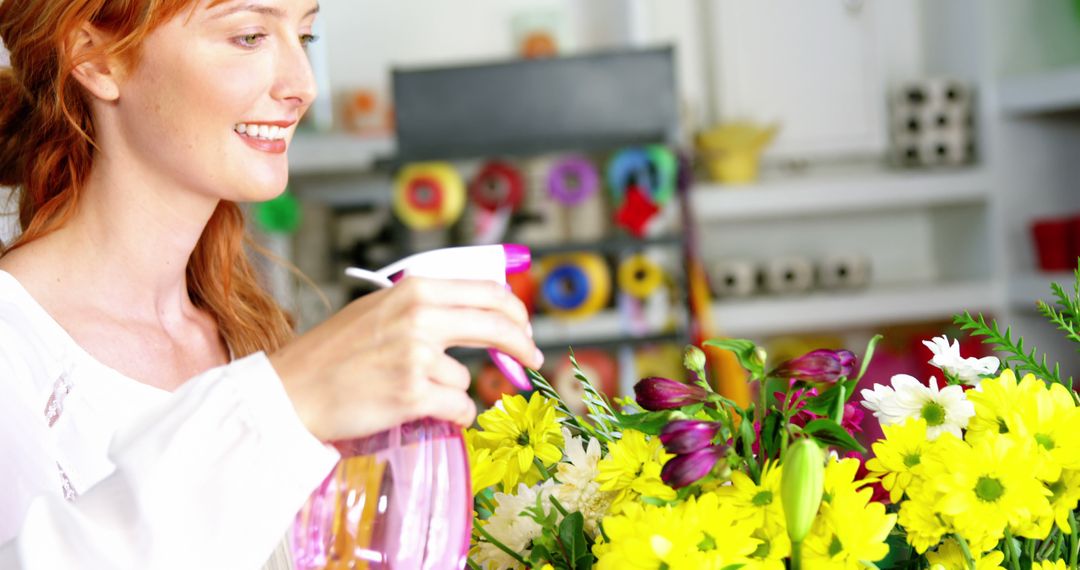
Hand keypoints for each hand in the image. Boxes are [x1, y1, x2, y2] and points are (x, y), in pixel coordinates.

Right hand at [269, 277, 541, 441]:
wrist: (292, 389)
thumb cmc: (334, 352)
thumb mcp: (381, 309)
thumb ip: (428, 307)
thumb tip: (482, 313)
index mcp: (415, 289)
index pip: (487, 292)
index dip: (515, 311)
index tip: (524, 327)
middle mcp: (420, 317)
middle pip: (497, 325)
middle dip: (521, 345)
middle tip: (531, 359)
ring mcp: (417, 356)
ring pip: (467, 379)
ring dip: (450, 392)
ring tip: (408, 391)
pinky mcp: (413, 394)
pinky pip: (459, 409)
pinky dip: (450, 416)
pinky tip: (419, 410)